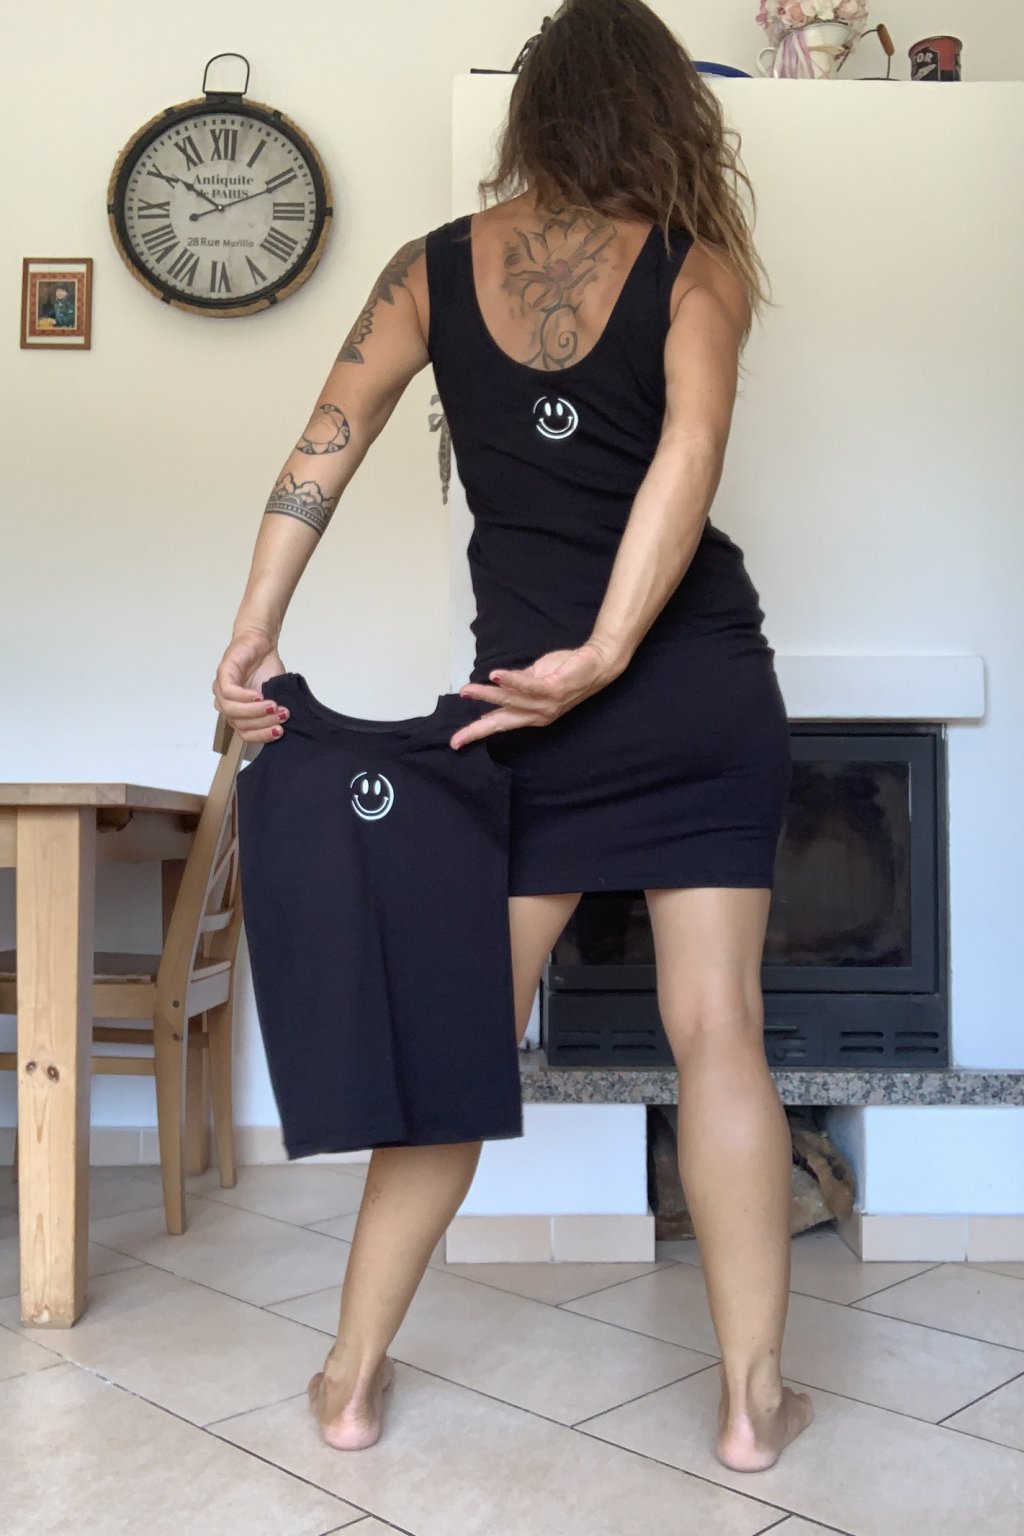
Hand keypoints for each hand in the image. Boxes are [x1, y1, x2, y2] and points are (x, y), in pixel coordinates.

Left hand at [212, 628, 288, 744]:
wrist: (262, 644)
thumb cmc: (267, 670)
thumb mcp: (274, 695)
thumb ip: (273, 712)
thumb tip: (282, 728)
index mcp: (238, 713)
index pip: (245, 733)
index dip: (262, 735)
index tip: (280, 731)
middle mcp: (227, 704)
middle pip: (239, 724)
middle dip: (263, 722)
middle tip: (282, 715)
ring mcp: (222, 690)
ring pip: (231, 710)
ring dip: (254, 711)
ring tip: (273, 706)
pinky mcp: (223, 674)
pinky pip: (228, 692)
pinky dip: (244, 697)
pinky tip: (259, 695)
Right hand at [450, 640, 621, 748]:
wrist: (597, 663)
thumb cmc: (567, 670)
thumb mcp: (536, 678)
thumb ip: (517, 683)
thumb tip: (497, 683)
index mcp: (533, 715)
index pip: (500, 723)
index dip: (478, 731)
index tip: (457, 742)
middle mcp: (539, 715)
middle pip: (502, 723)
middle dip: (478, 731)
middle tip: (457, 739)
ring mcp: (547, 704)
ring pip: (511, 702)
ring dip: (487, 696)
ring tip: (467, 690)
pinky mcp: (554, 689)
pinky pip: (529, 686)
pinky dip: (511, 680)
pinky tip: (495, 676)